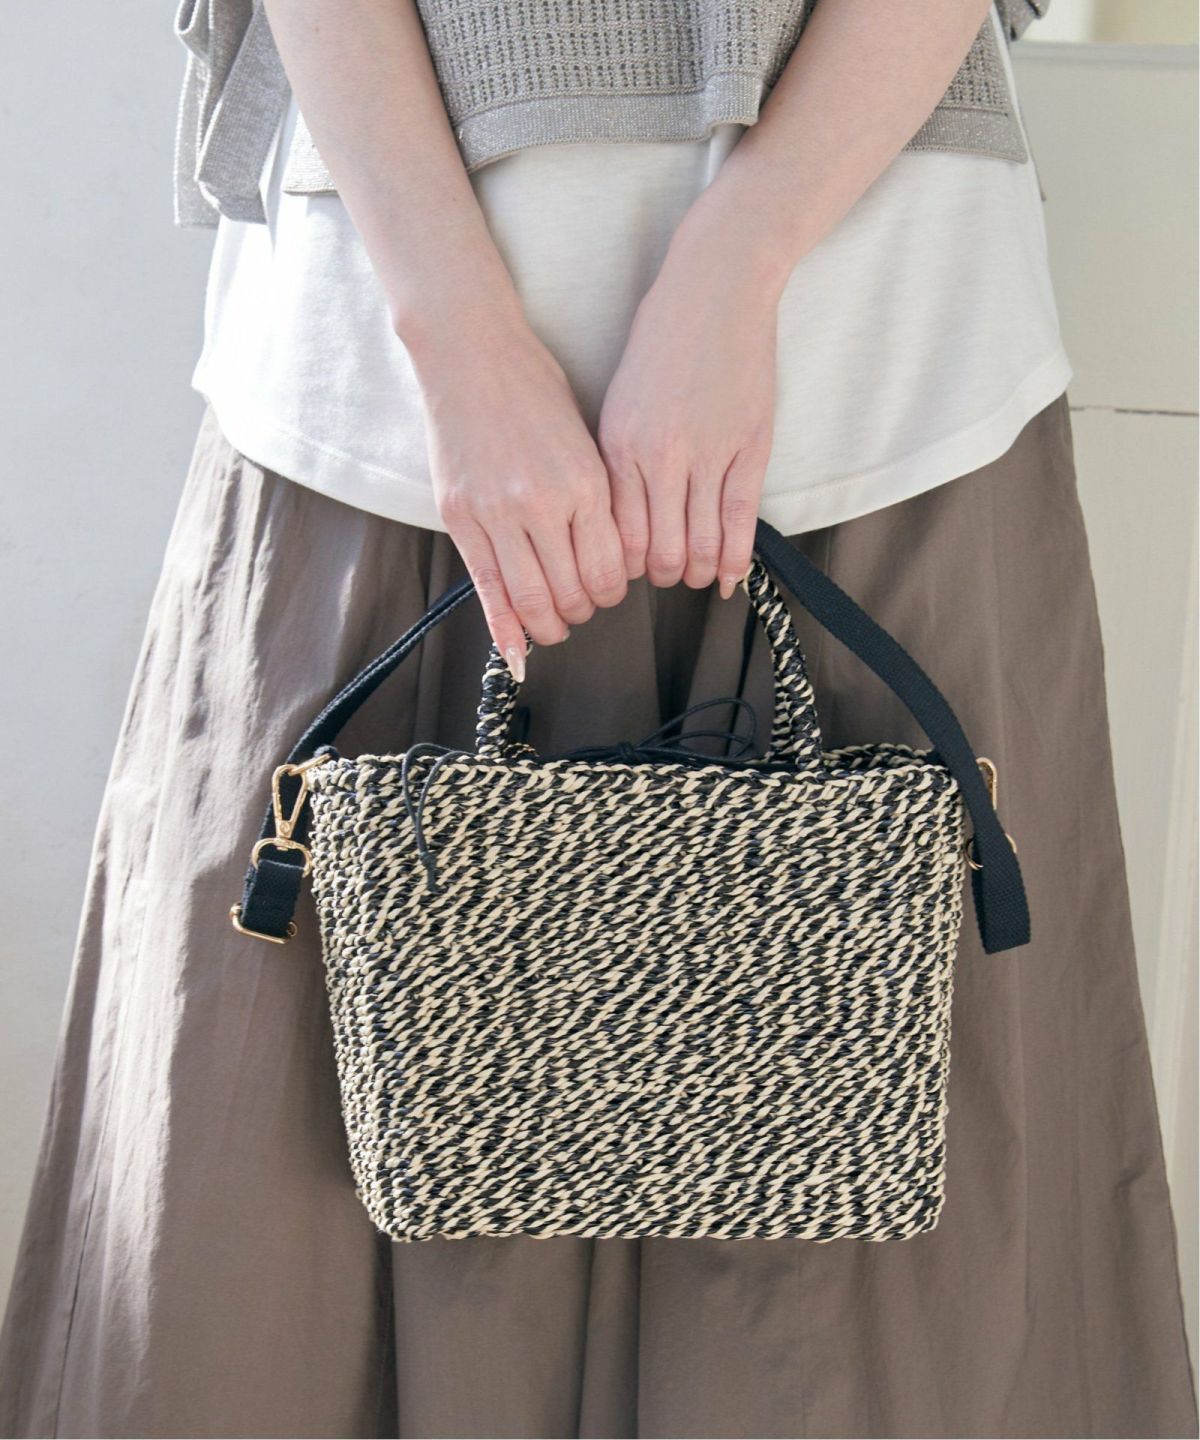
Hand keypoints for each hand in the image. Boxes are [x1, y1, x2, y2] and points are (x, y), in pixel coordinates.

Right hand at [412, 307, 627, 675]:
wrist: (471, 353)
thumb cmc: (535, 390)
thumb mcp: (584, 442)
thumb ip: (596, 501)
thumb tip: (607, 561)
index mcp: (585, 483)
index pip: (608, 570)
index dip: (611, 593)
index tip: (606, 590)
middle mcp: (543, 503)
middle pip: (571, 592)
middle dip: (580, 612)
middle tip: (579, 609)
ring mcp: (497, 512)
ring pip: (530, 600)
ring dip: (546, 624)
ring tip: (551, 623)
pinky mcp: (460, 516)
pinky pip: (486, 587)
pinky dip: (502, 628)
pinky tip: (515, 653)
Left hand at [597, 211, 782, 596]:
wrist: (716, 287)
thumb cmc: (664, 340)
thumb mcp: (621, 401)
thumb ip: (620, 461)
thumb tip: (622, 523)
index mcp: (619, 445)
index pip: (617, 534)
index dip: (624, 566)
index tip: (630, 570)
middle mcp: (660, 456)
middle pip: (657, 550)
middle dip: (661, 576)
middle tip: (667, 577)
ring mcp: (708, 454)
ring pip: (700, 544)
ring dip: (697, 571)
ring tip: (696, 575)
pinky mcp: (750, 448)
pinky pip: (740, 521)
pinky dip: (734, 559)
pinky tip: (728, 577)